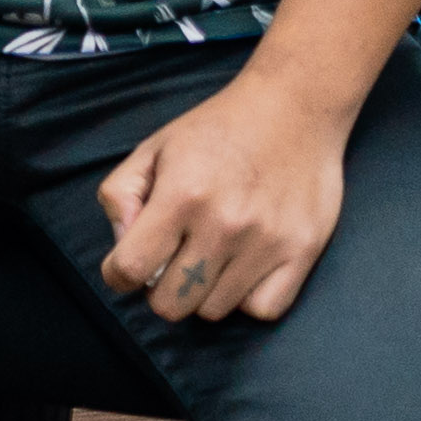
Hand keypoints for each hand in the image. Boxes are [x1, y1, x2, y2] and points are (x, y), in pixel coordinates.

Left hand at [101, 64, 352, 323]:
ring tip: (206, 260)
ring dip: (202, 294)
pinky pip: (264, 310)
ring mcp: (267, 243)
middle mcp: (223, 225)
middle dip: (159, 290)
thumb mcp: (152, 148)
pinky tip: (240, 271)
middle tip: (169, 265)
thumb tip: (121, 243)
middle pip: (172, 303)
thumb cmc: (215, 130)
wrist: (293, 110)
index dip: (117, 276)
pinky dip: (246, 299)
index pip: (131, 268)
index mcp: (180, 196)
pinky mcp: (303, 254)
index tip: (124, 269)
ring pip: (215, 310)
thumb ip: (121, 194)